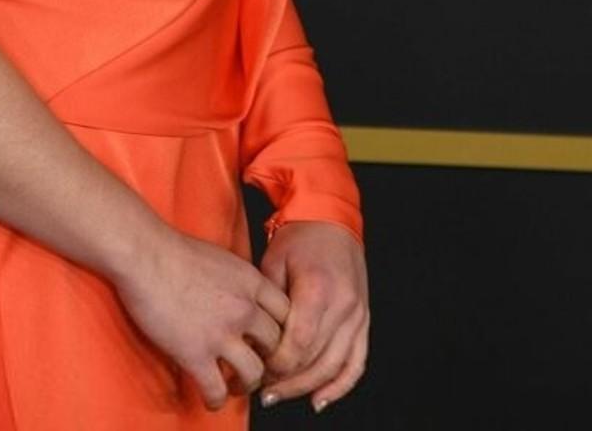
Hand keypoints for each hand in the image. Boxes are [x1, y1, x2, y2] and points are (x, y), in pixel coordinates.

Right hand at [112, 223, 291, 412]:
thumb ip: (238, 281)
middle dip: (270, 361)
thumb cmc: (173, 249)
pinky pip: (217, 390)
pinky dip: (216, 401)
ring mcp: (221, 333)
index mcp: (250, 281)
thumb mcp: (221, 257)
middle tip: (256, 365)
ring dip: (246, 385)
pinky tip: (211, 399)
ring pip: (254, 373)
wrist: (143, 254)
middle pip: (277, 346)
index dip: (283, 331)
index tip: (271, 340)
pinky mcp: (196, 354)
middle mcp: (244, 308)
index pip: (287, 314)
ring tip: (234, 385)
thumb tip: (241, 296)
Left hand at [255, 220, 368, 412]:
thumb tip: (256, 342)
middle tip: (263, 391)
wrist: (331, 219)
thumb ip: (268, 304)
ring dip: (308, 387)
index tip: (257, 369)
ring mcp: (358, 315)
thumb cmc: (298, 238)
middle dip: (287, 381)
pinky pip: (357, 363)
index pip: (298, 344)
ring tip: (281, 396)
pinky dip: (340, 386)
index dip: (276, 365)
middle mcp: (343, 306)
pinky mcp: (364, 321)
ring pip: (335, 367)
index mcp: (318, 289)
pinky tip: (320, 400)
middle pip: (316, 360)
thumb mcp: (273, 262)